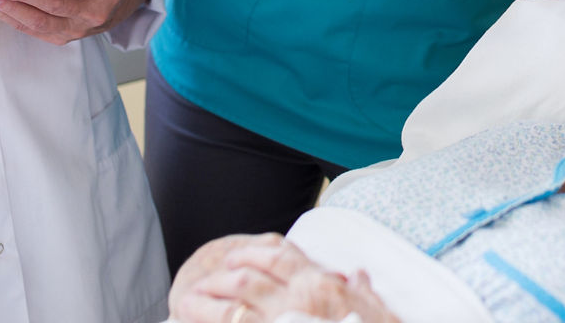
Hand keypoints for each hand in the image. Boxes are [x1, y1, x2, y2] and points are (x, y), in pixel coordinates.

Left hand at [169, 234, 400, 322]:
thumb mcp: (379, 311)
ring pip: (233, 309)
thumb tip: (357, 275)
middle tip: (203, 282)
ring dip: (205, 305)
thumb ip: (364, 291)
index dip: (252, 254)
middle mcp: (299, 302)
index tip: (234, 257)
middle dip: (219, 279)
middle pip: (247, 279)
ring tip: (186, 305)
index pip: (280, 257)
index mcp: (322, 287)